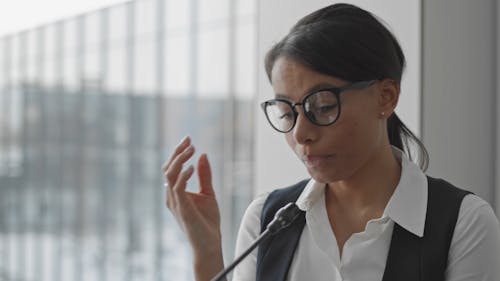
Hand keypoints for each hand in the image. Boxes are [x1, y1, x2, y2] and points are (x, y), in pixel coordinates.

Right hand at [163, 136, 223, 279]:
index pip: (172, 168)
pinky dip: (184, 175)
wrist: (209, 244)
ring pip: (169, 175)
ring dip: (180, 160)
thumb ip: (204, 175)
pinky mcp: (181, 208)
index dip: (178, 152)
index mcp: (176, 192)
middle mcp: (171, 196)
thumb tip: (203, 155)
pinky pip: (177, 188)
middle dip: (177, 152)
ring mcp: (175, 202)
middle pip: (167, 168)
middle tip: (189, 140)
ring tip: (192, 149)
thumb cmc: (207, 222)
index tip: (189, 139)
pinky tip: (193, 167)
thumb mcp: (208, 193)